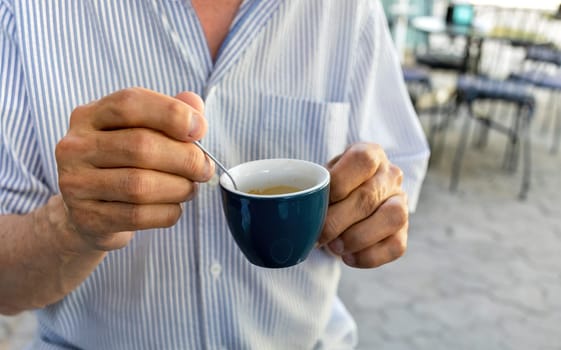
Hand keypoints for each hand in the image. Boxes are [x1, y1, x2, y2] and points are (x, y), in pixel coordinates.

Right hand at [55, 88, 213, 251]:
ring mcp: (76, 184)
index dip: (171, 113)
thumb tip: (195, 105)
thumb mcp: (142, 132)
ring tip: (190, 188)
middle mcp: (76, 146)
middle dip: (186, 158)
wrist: (88, 212)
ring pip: (140, 185)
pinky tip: (174, 207)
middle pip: (141, 146)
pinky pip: (138, 216)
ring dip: (179, 187)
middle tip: (205, 169)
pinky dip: (167, 212)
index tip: (200, 129)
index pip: (130, 103)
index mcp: (89, 116)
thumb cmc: (124, 164)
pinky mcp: (86, 217)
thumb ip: (169, 114)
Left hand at [317, 143, 407, 267]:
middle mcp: (391, 176)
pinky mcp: (403, 232)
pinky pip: (396, 246)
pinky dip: (368, 256)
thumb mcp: (320, 179)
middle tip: (318, 235)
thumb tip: (304, 205)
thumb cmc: (329, 190)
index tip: (317, 200)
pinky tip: (348, 257)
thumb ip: (315, 186)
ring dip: (358, 238)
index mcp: (371, 154)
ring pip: (392, 219)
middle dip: (338, 221)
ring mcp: (401, 203)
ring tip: (335, 247)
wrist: (342, 206)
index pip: (362, 160)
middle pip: (369, 196)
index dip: (338, 182)